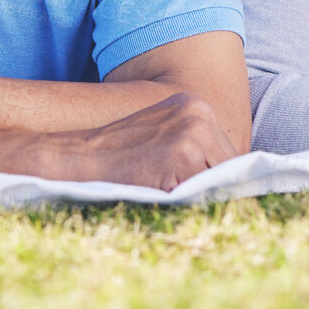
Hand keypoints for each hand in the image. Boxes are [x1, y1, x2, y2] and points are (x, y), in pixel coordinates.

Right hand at [44, 93, 238, 191]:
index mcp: (195, 105)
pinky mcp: (185, 155)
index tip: (209, 195)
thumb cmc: (119, 157)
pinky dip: (189, 203)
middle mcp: (199, 112)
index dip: (218, 179)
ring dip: (201, 197)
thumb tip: (230, 182)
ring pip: (219, 181)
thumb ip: (195, 151)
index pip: (227, 153)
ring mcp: (193, 132)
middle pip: (229, 165)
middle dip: (213, 188)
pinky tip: (166, 198)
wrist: (79, 158)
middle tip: (188, 201)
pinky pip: (203, 192)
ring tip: (170, 196)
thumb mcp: (162, 138)